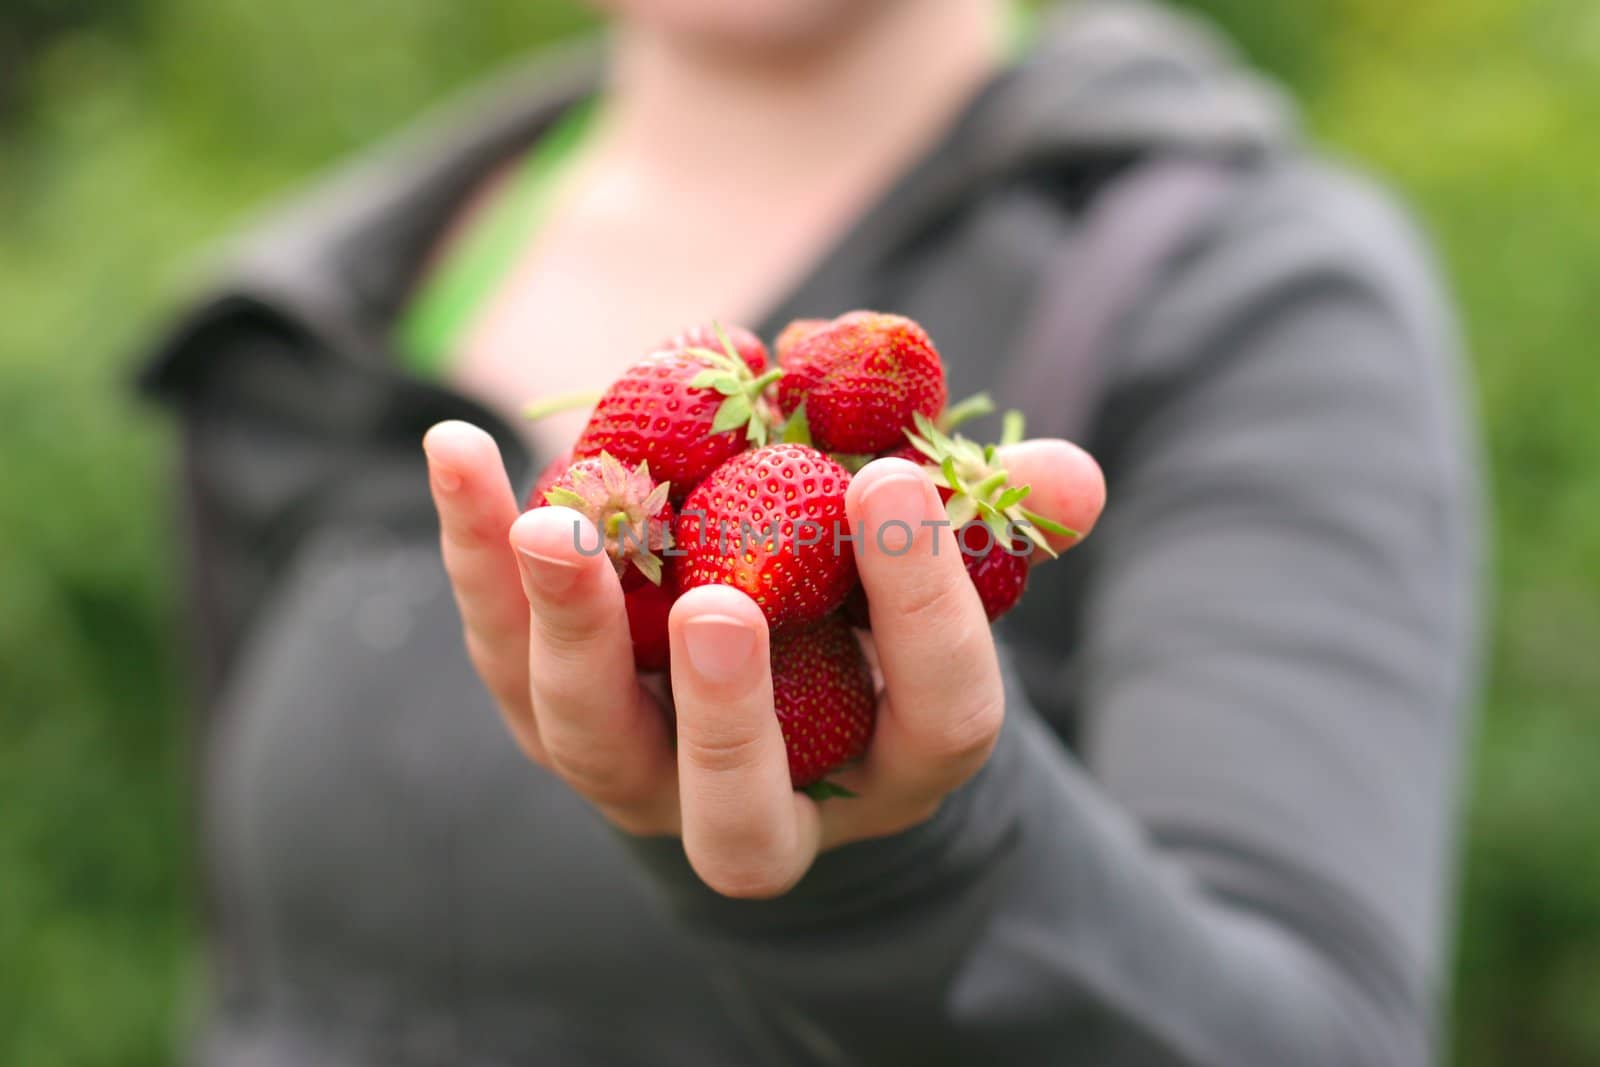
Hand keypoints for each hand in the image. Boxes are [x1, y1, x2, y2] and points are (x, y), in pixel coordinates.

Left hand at [422, 421, 1103, 897]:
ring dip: (564, 628)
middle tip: (723, 604)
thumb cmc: (865, 619)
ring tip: (551, 522)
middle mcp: (753, 805)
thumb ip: (995, 529)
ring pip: (586, 736)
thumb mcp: (939, 576)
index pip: (932, 711)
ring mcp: (632, 770)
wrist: (758, 681)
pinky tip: (457, 449)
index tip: (892, 480)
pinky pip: (496, 643)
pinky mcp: (542, 708)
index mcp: (885, 765)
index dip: (924, 605)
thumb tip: (1076, 480)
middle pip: (734, 805)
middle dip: (729, 712)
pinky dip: (472, 550)